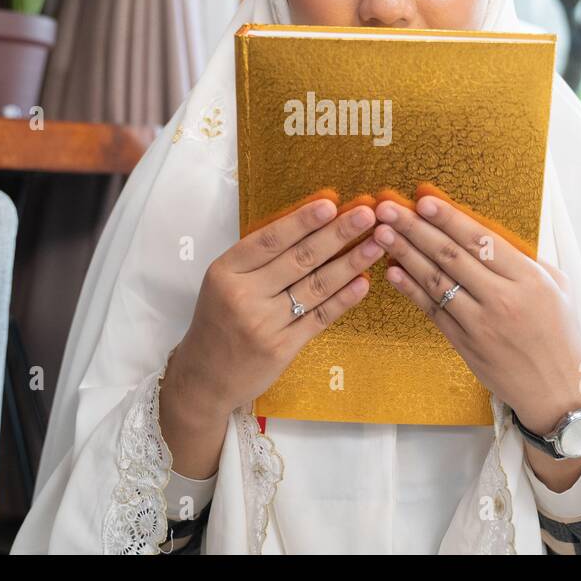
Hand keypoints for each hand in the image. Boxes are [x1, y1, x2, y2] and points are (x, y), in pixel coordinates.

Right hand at [170, 191, 385, 416]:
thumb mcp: (222, 282)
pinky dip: (344, 299)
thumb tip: (308, 226)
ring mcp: (264, 324)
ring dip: (351, 263)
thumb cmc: (218, 321)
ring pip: (316, 287)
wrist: (204, 377)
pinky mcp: (282, 348)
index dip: (302, 221)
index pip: (269, 239)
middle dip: (337, 234)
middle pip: (299, 259)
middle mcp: (244, 296)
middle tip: (366, 215)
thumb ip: (257, 259)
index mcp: (225, 272)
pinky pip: (320, 317)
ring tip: (376, 244)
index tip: (330, 204)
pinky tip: (363, 282)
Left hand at [371, 185, 580, 435]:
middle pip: (451, 256)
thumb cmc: (559, 333)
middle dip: (416, 229)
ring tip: (383, 234)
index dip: (449, 219)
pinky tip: (393, 271)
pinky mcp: (465, 344)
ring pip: (436, 281)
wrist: (558, 389)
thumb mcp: (556, 286)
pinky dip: (410, 290)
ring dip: (405, 254)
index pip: (481, 240)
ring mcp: (481, 324)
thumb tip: (487, 233)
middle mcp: (503, 299)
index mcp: (529, 279)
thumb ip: (524, 258)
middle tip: (389, 209)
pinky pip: (432, 311)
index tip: (424, 201)